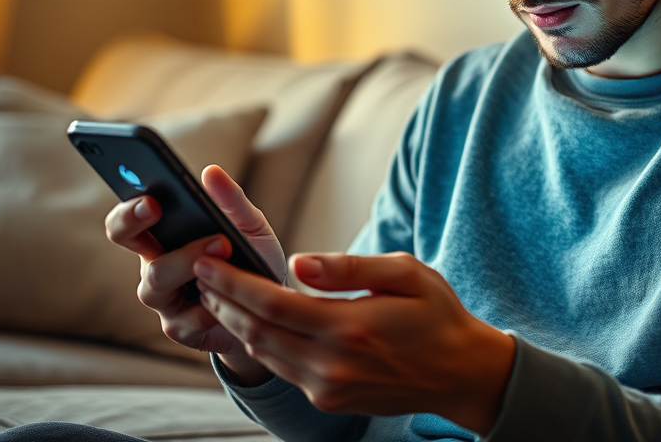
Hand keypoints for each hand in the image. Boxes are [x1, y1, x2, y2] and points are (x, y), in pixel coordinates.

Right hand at [105, 165, 284, 383]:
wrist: (272, 310)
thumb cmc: (253, 260)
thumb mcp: (250, 226)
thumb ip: (231, 202)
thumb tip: (211, 172)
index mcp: (164, 236)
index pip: (129, 218)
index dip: (129, 208)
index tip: (148, 197)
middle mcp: (155, 264)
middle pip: (125, 241)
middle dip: (135, 223)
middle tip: (158, 208)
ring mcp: (164, 300)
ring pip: (155, 279)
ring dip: (187, 260)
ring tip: (223, 247)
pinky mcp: (180, 329)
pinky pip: (185, 317)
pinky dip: (211, 302)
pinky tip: (229, 294)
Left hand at [193, 251, 515, 434]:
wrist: (460, 373)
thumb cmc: (437, 314)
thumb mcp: (406, 274)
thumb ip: (349, 267)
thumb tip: (296, 262)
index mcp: (350, 328)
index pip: (272, 304)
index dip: (233, 282)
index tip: (208, 259)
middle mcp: (332, 365)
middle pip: (257, 331)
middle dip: (223, 299)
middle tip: (200, 269)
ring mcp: (328, 388)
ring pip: (264, 354)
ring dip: (235, 322)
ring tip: (217, 292)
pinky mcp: (329, 400)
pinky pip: (283, 369)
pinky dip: (260, 343)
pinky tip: (252, 321)